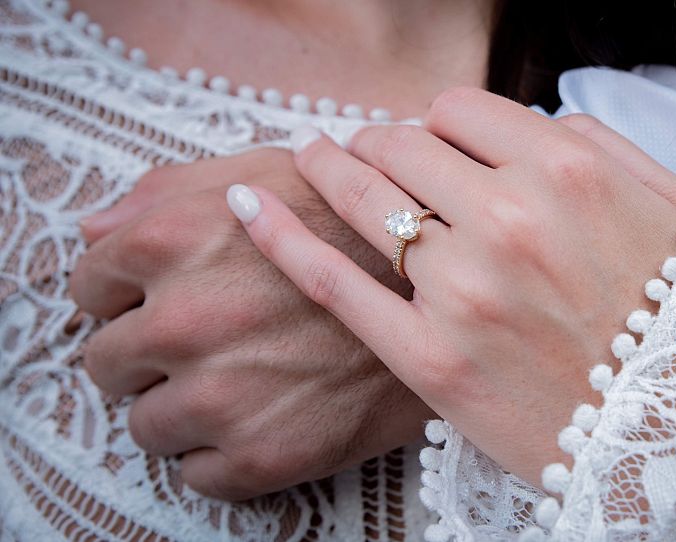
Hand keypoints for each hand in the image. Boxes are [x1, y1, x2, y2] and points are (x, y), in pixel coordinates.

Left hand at [70, 149, 432, 500]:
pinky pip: (196, 474)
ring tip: (237, 382)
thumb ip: (172, 190)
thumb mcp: (270, 172)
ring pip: (145, 425)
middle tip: (200, 344)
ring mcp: (224, 395)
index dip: (119, 291)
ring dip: (179, 408)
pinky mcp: (264, 455)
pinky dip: (220, 454)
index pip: (89, 282)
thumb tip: (94, 227)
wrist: (451, 297)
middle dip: (144, 353)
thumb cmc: (356, 227)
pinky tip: (262, 417)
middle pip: (107, 361)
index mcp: (179, 237)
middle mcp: (188, 318)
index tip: (148, 300)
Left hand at [227, 88, 675, 485]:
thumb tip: (539, 121)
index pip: (458, 109)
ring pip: (365, 199)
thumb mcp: (671, 207)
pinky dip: (282, 237)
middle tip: (366, 150)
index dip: (435, 120)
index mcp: (566, 172)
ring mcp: (464, 290)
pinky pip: (336, 281)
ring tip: (312, 157)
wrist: (673, 429)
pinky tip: (247, 207)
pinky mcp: (429, 357)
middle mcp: (509, 219)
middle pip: (402, 146)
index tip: (429, 139)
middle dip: (380, 142)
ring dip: (329, 167)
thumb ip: (604, 144)